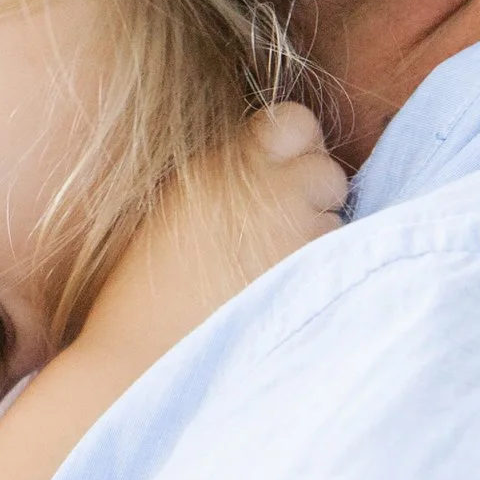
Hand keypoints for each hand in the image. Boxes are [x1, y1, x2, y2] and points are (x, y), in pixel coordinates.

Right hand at [76, 100, 347, 367]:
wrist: (141, 358)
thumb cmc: (148, 291)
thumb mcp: (176, 207)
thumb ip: (227, 177)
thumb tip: (273, 165)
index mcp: (222, 163)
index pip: (294, 121)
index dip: (296, 148)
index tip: (284, 176)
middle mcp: (263, 186)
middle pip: (326, 168)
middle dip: (314, 196)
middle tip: (283, 233)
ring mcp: (292, 228)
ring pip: (337, 216)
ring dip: (319, 238)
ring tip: (273, 273)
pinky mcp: (311, 273)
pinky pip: (338, 260)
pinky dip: (321, 274)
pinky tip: (281, 297)